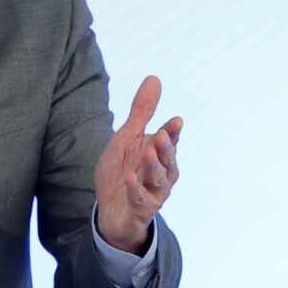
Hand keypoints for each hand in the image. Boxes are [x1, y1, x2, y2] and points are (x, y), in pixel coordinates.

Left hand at [93, 75, 182, 253]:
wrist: (112, 209)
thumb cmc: (123, 169)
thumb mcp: (127, 137)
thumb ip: (141, 111)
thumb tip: (154, 78)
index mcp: (158, 153)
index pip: (169, 141)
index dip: (172, 132)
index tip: (175, 121)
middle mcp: (161, 172)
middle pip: (168, 159)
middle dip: (166, 148)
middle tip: (163, 135)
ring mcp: (154, 191)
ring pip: (159, 179)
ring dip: (153, 166)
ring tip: (147, 153)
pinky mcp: (142, 208)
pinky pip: (141, 198)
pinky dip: (136, 188)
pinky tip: (129, 176)